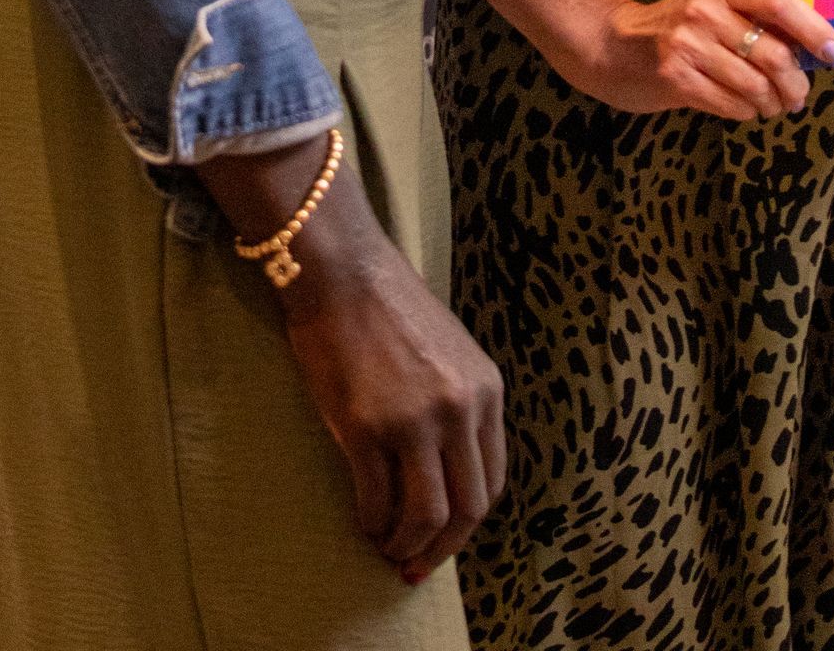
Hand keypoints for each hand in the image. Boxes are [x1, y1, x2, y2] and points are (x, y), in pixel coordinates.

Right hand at [200, 141, 503, 583]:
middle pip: (466, 508)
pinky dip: (372, 523)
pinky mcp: (367, 428)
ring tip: (388, 548)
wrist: (341, 270)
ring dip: (407, 544)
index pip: (492, 481)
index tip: (445, 540)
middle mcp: (459, 409)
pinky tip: (364, 523)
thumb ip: (460, 403)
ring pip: (427, 515)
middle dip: (442, 547)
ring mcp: (414, 421)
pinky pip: (377, 499)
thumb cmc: (389, 306)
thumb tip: (450, 470)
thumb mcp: (450, 352)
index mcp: (486, 390)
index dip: (468, 523)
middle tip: (415, 563)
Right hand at [577, 0, 833, 118]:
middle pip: (774, 54)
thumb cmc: (674, 29)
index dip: (813, 28)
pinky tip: (743, 108)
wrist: (611, 46)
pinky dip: (747, 113)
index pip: (778, 2)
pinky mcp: (676, 79)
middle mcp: (705, 12)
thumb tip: (812, 49)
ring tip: (771, 106)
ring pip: (757, 86)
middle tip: (799, 97)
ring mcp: (688, 46)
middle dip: (797, 84)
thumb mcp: (710, 8)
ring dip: (773, 104)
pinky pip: (733, 105)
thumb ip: (752, 21)